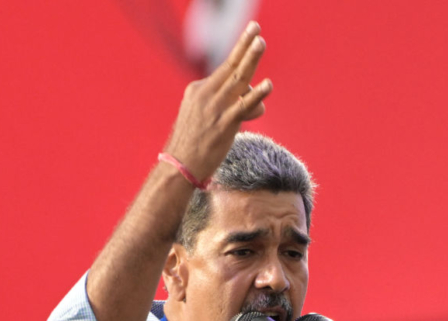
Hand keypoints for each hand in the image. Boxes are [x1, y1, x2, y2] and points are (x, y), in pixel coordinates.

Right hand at [164, 21, 271, 181]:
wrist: (180, 166)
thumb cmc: (195, 144)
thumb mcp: (210, 119)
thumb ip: (234, 107)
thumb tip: (259, 106)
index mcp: (198, 90)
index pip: (226, 75)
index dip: (243, 67)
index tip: (249, 37)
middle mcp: (205, 94)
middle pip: (230, 66)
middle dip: (244, 45)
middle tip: (255, 28)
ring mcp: (215, 108)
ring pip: (238, 79)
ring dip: (251, 58)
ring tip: (261, 42)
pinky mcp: (224, 124)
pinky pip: (244, 106)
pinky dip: (257, 95)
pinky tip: (268, 85)